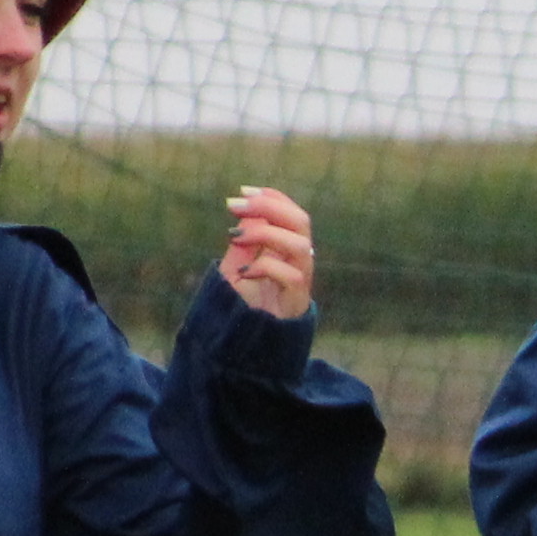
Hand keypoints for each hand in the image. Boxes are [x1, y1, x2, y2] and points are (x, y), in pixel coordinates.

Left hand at [218, 186, 315, 320]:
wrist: (250, 344)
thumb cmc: (246, 306)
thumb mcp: (238, 266)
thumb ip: (244, 241)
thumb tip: (246, 209)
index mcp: (287, 249)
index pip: (291, 213)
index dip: (271, 197)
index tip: (242, 191)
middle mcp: (298, 261)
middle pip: (301, 221)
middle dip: (269, 206)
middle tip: (236, 205)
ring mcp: (301, 280)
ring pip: (300, 245)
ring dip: (265, 233)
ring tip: (235, 236)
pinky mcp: (297, 300)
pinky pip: (291, 275)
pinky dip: (266, 267)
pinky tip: (244, 273)